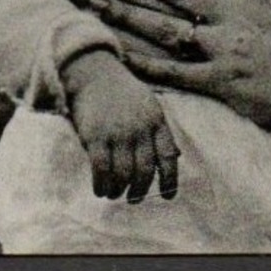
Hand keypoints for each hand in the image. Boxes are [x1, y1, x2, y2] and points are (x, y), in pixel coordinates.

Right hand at [61, 49, 180, 201]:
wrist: (95, 72)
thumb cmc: (124, 92)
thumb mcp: (150, 106)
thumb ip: (160, 131)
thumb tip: (175, 157)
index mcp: (156, 120)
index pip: (168, 156)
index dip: (169, 180)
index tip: (167, 196)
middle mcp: (139, 128)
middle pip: (144, 170)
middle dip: (140, 190)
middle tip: (134, 198)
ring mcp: (117, 133)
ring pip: (123, 174)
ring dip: (119, 190)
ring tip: (115, 193)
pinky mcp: (95, 136)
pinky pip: (101, 170)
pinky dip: (101, 185)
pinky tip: (100, 189)